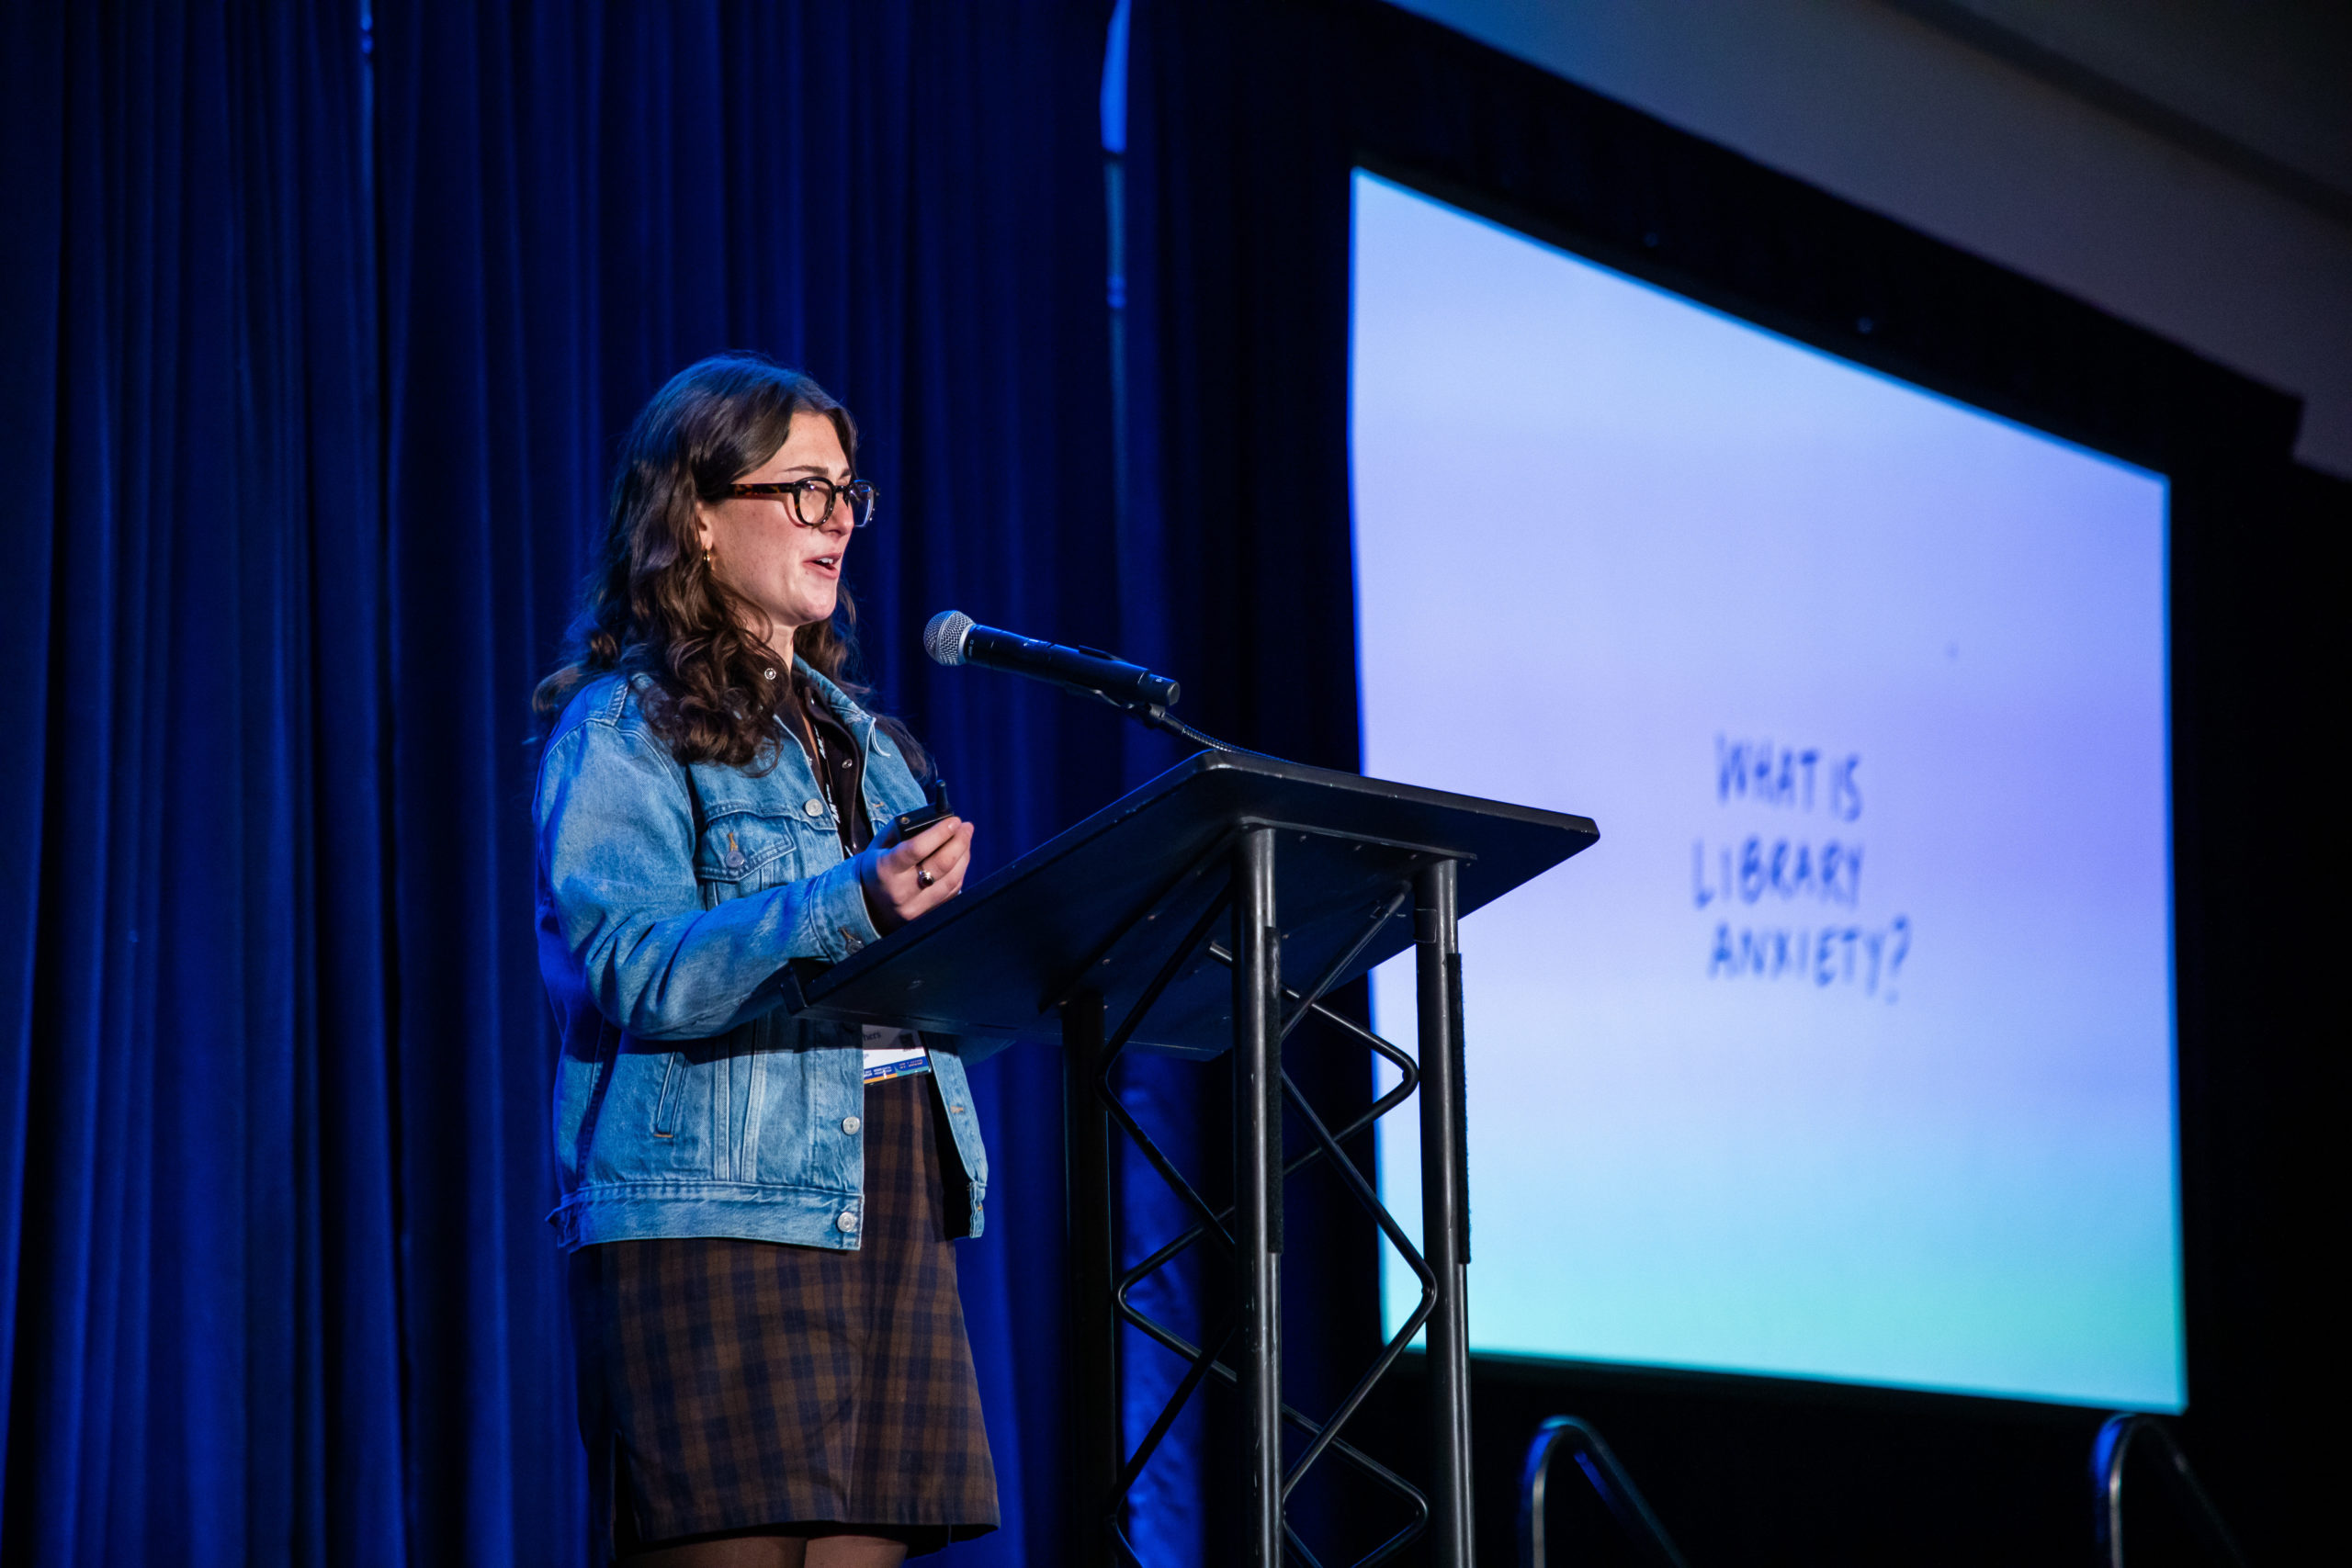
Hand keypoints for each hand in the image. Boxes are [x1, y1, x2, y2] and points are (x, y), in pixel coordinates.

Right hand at [855, 816, 973, 934]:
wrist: (870, 903)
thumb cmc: (877, 865)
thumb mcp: (880, 844)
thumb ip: (904, 829)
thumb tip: (937, 819)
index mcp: (885, 869)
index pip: (916, 849)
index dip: (940, 833)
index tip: (955, 820)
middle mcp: (901, 891)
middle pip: (941, 865)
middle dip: (959, 842)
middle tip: (966, 826)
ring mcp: (916, 907)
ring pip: (952, 879)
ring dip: (964, 856)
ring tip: (965, 839)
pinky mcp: (928, 914)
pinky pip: (953, 891)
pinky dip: (960, 871)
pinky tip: (961, 857)